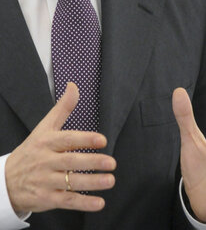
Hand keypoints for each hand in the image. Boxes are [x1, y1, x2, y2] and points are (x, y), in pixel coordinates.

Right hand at [5, 82, 115, 214]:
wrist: (6, 180)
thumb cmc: (32, 150)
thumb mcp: (44, 128)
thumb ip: (62, 108)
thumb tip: (73, 86)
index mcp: (47, 142)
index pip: (67, 139)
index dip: (85, 139)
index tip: (102, 140)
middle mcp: (46, 162)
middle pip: (71, 162)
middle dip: (92, 162)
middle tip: (112, 162)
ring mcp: (46, 181)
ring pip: (71, 183)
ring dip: (92, 183)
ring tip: (110, 180)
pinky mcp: (47, 199)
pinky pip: (67, 201)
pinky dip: (83, 203)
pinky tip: (99, 203)